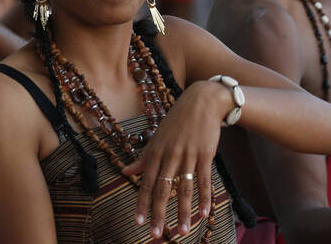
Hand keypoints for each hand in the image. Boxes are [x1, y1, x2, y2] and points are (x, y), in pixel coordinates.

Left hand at [122, 81, 228, 237]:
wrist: (202, 101)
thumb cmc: (177, 120)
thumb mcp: (157, 136)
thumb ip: (143, 157)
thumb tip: (125, 172)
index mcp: (156, 151)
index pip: (146, 182)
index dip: (142, 203)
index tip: (138, 222)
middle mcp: (170, 154)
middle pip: (163, 189)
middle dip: (159, 213)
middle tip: (156, 234)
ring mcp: (188, 155)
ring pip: (185, 188)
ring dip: (184, 212)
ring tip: (183, 231)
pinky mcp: (205, 154)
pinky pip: (204, 180)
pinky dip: (205, 197)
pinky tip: (204, 213)